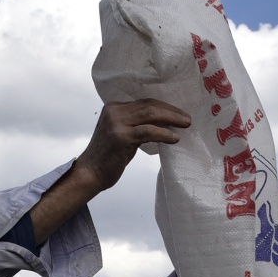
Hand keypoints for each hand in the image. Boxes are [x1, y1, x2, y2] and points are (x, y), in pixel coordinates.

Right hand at [70, 99, 191, 193]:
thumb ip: (136, 125)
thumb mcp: (121, 135)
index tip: (179, 113)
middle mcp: (114, 111)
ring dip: (172, 119)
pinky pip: (148, 131)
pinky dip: (164, 134)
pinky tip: (175, 138)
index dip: (164, 106)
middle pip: (149, 105)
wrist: (90, 174)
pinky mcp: (121, 136)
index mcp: (114, 108)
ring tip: (185, 125)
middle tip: (187, 119)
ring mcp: (117, 123)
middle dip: (171, 111)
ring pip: (150, 114)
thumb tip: (163, 123)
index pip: (144, 102)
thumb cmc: (107, 158)